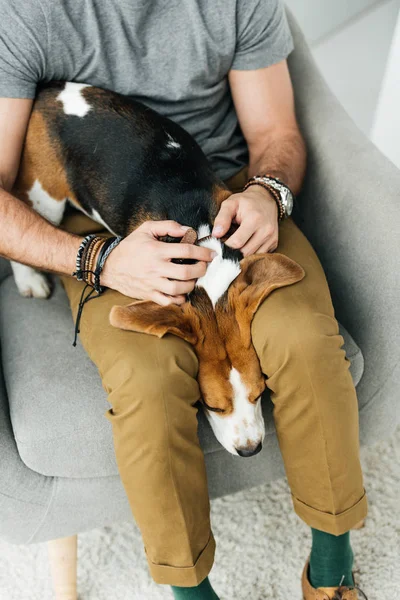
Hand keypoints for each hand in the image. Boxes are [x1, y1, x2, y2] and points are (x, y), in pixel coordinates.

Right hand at [101, 220, 215, 304]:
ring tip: (193, 279)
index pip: (186, 250)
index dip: (203, 252)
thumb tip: (187, 230)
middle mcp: (155, 268)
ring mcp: (152, 283)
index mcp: (156, 251)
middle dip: (201, 270)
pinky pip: (168, 301)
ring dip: (192, 285)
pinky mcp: (149, 295)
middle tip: (204, 267)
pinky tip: (182, 292)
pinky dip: (179, 299)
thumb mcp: (146, 229)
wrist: (110, 266)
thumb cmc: (130, 246)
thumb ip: (168, 226)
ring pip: (179, 289)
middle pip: (186, 272)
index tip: (212, 254)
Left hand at [212, 186, 278, 254]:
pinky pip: (259, 255)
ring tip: (235, 246)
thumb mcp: (230, 203)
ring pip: (252, 256)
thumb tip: (216, 235)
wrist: (266, 199)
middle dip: (233, 252)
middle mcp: (266, 230)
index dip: (225, 246)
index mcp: (254, 219)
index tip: (219, 245)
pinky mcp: (274, 243)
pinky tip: (245, 246)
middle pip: (245, 252)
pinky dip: (250, 254)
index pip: (237, 242)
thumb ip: (221, 218)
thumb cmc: (245, 202)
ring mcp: (271, 238)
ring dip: (241, 255)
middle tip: (225, 248)